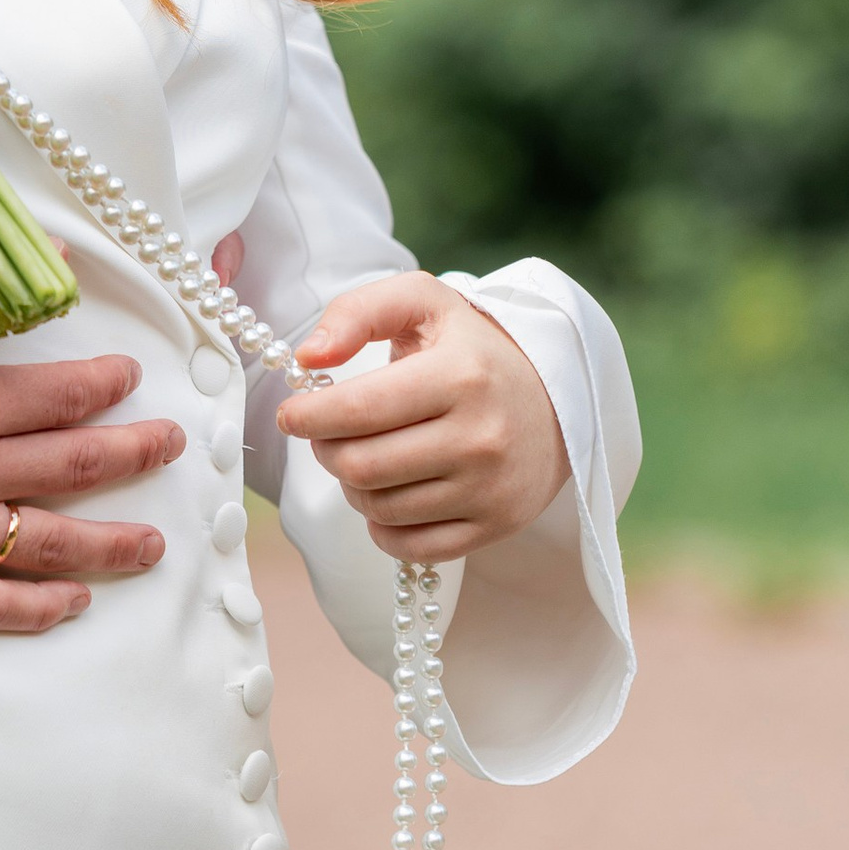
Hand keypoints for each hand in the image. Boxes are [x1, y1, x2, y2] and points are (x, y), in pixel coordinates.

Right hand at [0, 246, 176, 631]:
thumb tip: (44, 258)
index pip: (66, 397)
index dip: (107, 387)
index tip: (128, 380)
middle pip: (77, 468)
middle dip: (136, 456)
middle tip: (169, 449)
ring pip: (48, 545)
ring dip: (111, 545)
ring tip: (151, 545)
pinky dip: (37, 607)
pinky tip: (71, 601)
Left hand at [281, 272, 568, 562]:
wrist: (556, 397)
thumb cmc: (473, 347)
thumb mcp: (422, 302)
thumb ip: (357, 312)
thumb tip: (308, 357)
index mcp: (460, 376)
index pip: (356, 411)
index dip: (307, 417)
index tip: (293, 414)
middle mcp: (480, 437)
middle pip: (360, 466)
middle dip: (327, 450)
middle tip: (330, 433)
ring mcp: (491, 488)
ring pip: (380, 507)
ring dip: (354, 485)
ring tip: (367, 455)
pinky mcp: (497, 524)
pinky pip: (412, 547)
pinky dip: (383, 525)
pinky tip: (388, 494)